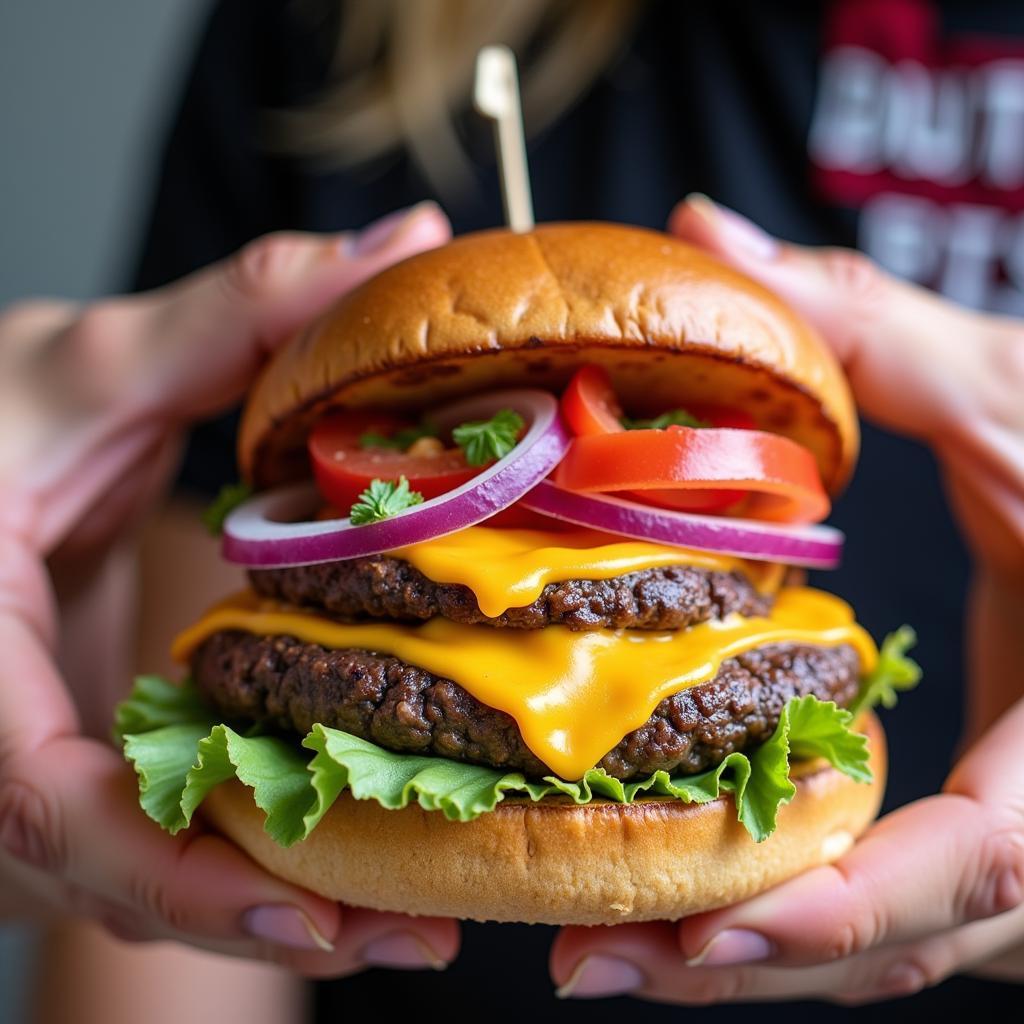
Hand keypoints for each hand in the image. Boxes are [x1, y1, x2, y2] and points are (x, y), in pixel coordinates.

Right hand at [0, 203, 461, 974]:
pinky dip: (245, 860)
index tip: (322, 908)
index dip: (182, 876)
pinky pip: (153, 844)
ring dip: (275, 904)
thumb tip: (404, 240)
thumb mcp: (85, 367)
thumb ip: (239, 314)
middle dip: (270, 916)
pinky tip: (343, 847)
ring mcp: (19, 774)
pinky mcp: (65, 766)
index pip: (49, 811)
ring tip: (414, 917)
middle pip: (121, 881)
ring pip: (142, 884)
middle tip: (423, 929)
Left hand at [550, 195, 1023, 1002]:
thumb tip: (706, 227)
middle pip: (898, 939)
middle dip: (744, 959)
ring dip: (750, 951)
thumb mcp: (1019, 391)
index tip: (699, 926)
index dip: (840, 910)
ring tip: (606, 947)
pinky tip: (696, 883)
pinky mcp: (990, 818)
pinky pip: (887, 899)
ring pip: (888, 942)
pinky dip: (794, 908)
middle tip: (587, 960)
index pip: (978, 866)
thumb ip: (872, 325)